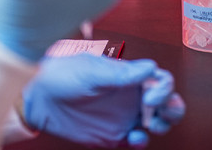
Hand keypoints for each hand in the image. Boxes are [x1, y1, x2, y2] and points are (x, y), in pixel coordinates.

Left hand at [23, 55, 186, 147]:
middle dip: (172, 108)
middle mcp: (130, 95)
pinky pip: (135, 141)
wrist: (38, 96)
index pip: (161, 80)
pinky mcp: (112, 135)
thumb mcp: (93, 70)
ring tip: (150, 125)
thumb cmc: (63, 73)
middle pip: (166, 102)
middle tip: (162, 113)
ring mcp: (123, 116)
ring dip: (161, 126)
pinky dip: (140, 141)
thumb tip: (150, 68)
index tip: (150, 97)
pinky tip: (134, 137)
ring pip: (156, 123)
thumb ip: (122, 73)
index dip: (163, 90)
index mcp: (129, 76)